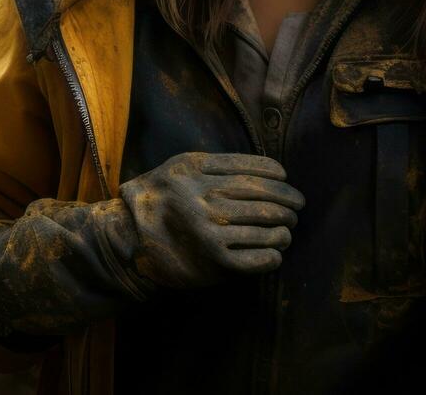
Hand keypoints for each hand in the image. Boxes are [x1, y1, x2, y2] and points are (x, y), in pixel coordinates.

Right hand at [113, 150, 304, 290]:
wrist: (128, 241)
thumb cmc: (157, 201)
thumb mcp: (177, 168)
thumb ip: (212, 165)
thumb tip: (263, 169)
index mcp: (195, 170)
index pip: (250, 168)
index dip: (275, 173)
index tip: (286, 178)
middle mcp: (204, 197)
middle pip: (263, 196)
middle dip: (287, 200)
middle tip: (297, 205)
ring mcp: (210, 230)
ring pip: (265, 226)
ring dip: (284, 228)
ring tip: (288, 229)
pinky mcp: (214, 260)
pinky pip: (256, 257)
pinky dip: (273, 254)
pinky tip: (276, 252)